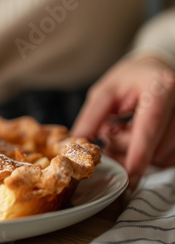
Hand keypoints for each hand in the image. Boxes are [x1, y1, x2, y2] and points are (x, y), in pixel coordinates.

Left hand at [72, 53, 174, 186]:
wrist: (156, 72)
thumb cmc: (129, 80)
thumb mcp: (104, 92)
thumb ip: (91, 118)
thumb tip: (78, 143)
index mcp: (160, 88)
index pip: (150, 125)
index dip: (139, 151)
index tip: (130, 172)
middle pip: (155, 146)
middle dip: (127, 149)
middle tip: (110, 132)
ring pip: (163, 156)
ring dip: (137, 152)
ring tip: (126, 130)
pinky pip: (169, 158)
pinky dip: (150, 156)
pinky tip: (139, 138)